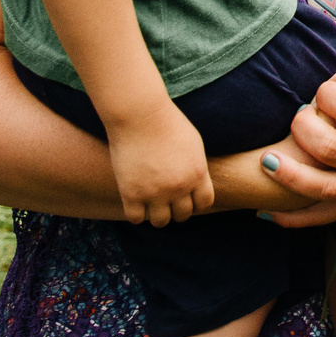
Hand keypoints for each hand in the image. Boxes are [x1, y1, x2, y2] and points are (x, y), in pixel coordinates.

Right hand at [107, 102, 212, 225]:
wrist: (140, 115)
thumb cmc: (166, 123)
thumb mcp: (192, 144)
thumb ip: (196, 166)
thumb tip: (196, 183)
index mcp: (197, 173)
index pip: (204, 203)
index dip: (195, 202)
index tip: (185, 196)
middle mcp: (179, 186)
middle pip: (182, 215)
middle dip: (175, 208)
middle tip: (165, 198)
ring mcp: (155, 192)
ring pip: (160, 221)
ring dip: (156, 214)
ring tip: (150, 202)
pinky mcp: (131, 193)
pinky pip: (136, 218)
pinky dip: (136, 213)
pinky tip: (134, 201)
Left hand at [253, 25, 335, 227]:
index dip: (329, 91)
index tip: (327, 86)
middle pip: (330, 148)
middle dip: (304, 125)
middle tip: (301, 111)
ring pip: (322, 187)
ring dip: (289, 175)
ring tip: (266, 159)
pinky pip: (325, 215)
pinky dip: (296, 218)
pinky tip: (269, 212)